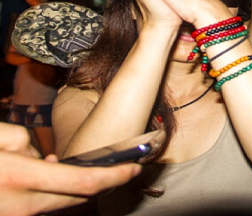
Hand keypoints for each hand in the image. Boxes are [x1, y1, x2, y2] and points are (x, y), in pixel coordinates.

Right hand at [0, 123, 140, 215]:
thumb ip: (24, 140)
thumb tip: (45, 157)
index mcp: (21, 178)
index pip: (84, 182)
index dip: (115, 176)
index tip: (134, 168)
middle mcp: (22, 205)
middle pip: (79, 198)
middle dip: (102, 183)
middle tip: (119, 167)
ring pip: (60, 204)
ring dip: (72, 187)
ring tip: (64, 163)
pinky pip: (40, 207)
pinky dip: (49, 193)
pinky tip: (39, 175)